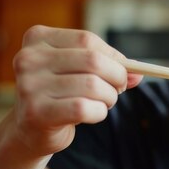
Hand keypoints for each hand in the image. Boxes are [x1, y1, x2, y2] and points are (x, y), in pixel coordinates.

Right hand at [11, 25, 142, 155]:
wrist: (30, 129)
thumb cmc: (60, 94)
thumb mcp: (81, 72)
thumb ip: (110, 67)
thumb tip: (139, 71)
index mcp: (38, 38)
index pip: (87, 39)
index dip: (113, 56)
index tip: (122, 69)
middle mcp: (28, 58)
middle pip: (92, 60)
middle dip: (116, 76)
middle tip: (118, 88)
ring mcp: (29, 86)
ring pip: (92, 85)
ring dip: (109, 97)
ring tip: (104, 103)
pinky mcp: (36, 112)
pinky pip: (83, 108)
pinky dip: (98, 112)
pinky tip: (93, 114)